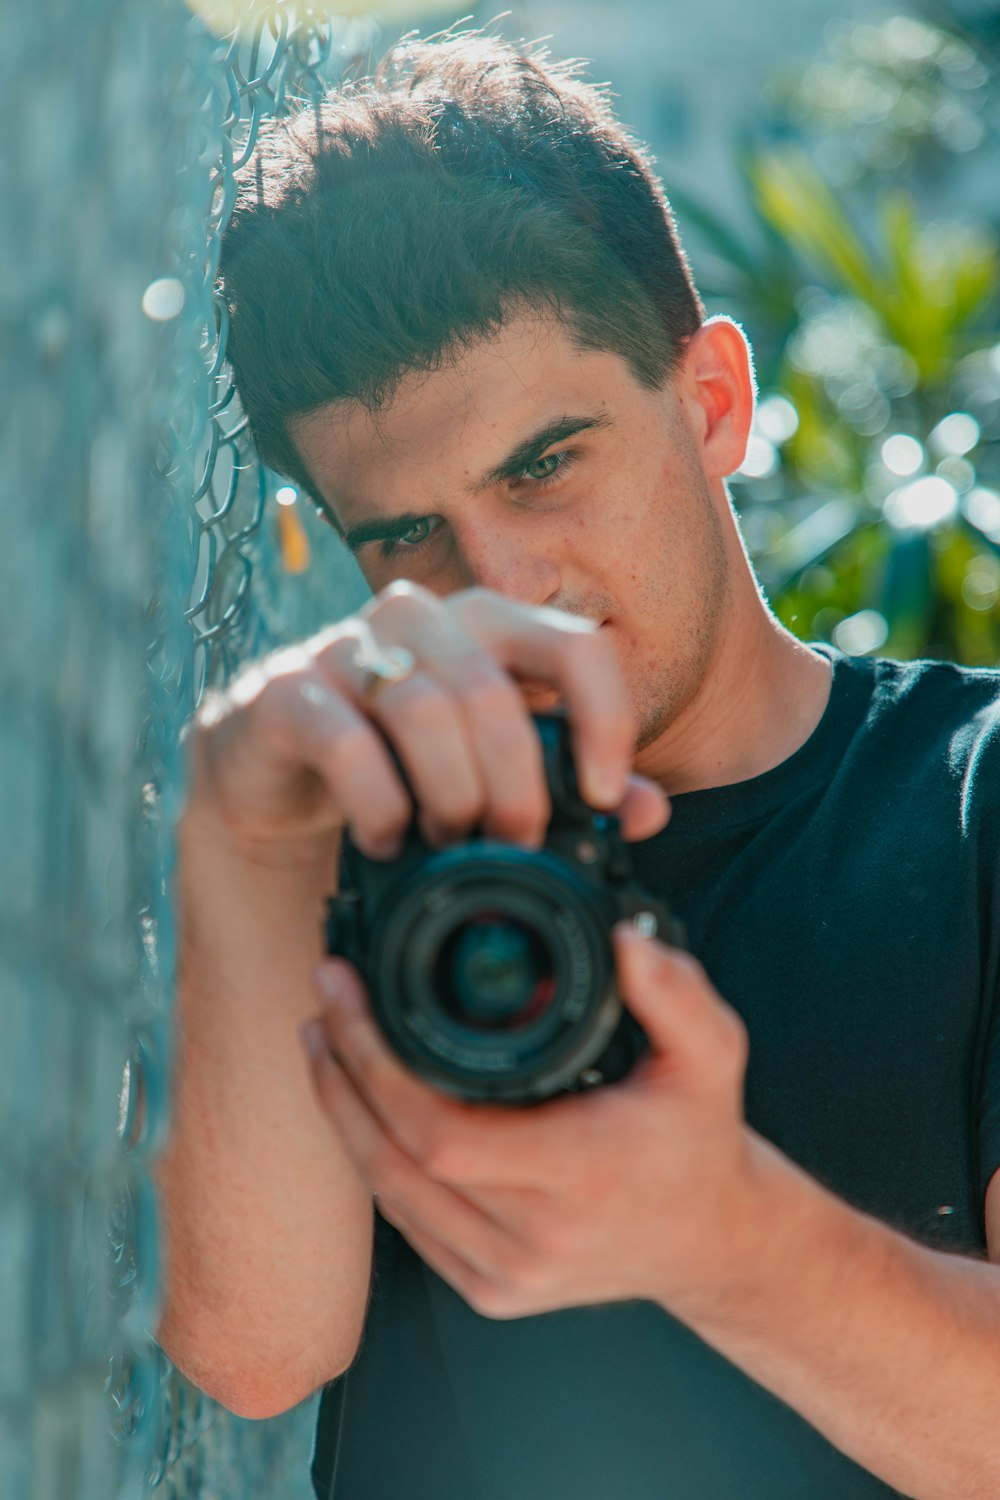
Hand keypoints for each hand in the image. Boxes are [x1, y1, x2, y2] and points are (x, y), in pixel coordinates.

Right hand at [182, 582, 667, 866]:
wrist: (278, 778)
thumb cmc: (404, 768)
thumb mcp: (494, 776)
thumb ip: (571, 788)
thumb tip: (647, 809)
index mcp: (487, 623)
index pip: (576, 645)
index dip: (604, 722)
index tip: (599, 798)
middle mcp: (418, 618)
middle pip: (494, 693)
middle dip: (516, 788)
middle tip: (516, 848)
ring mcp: (343, 647)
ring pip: (423, 712)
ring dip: (449, 797)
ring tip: (450, 844)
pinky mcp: (283, 693)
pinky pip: (346, 745)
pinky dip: (379, 807)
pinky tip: (387, 841)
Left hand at [301, 923, 761, 1320]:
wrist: (713, 1241)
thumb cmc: (699, 1140)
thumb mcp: (711, 1054)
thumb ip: (675, 991)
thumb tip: (624, 939)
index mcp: (581, 1175)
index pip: (441, 1132)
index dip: (377, 1065)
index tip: (352, 996)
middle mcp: (537, 1238)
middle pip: (395, 1161)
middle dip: (343, 1076)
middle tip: (325, 1004)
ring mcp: (508, 1274)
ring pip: (389, 1194)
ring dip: (343, 1115)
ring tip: (325, 1043)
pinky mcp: (491, 1290)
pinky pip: (408, 1223)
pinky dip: (374, 1160)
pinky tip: (357, 1107)